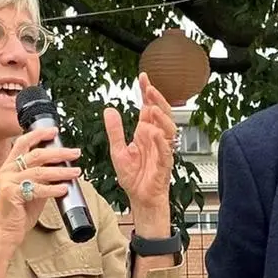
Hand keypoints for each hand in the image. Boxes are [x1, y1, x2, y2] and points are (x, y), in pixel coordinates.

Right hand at [0, 127, 81, 250]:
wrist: (7, 232)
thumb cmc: (19, 212)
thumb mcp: (32, 190)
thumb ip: (42, 178)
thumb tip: (62, 169)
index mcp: (10, 166)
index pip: (24, 143)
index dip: (39, 135)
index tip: (55, 131)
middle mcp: (7, 171)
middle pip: (36, 155)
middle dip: (59, 153)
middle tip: (75, 153)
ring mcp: (8, 182)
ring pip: (39, 172)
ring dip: (61, 171)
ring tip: (76, 172)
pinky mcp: (11, 194)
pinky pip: (37, 189)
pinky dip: (53, 189)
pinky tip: (64, 188)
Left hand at [104, 72, 176, 217]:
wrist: (140, 199)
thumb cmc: (133, 178)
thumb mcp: (118, 151)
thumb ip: (115, 130)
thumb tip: (109, 110)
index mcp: (145, 133)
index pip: (148, 108)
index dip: (147, 93)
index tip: (143, 77)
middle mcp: (155, 139)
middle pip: (162, 114)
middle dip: (157, 99)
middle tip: (149, 88)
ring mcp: (162, 151)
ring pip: (168, 129)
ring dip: (161, 118)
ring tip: (151, 108)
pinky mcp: (164, 165)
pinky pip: (166, 151)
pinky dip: (161, 142)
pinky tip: (155, 133)